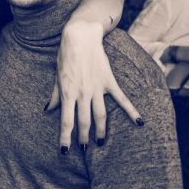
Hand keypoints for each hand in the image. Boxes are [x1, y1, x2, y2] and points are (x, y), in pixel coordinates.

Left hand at [52, 22, 141, 150]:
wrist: (81, 37)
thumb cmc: (66, 56)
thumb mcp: (57, 76)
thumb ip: (55, 95)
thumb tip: (48, 110)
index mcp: (67, 93)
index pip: (66, 122)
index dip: (65, 138)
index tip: (65, 151)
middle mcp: (82, 94)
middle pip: (84, 122)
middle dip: (84, 137)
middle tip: (84, 148)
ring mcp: (96, 88)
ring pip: (100, 116)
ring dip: (100, 131)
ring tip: (100, 142)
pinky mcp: (108, 82)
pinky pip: (121, 100)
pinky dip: (131, 111)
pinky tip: (140, 122)